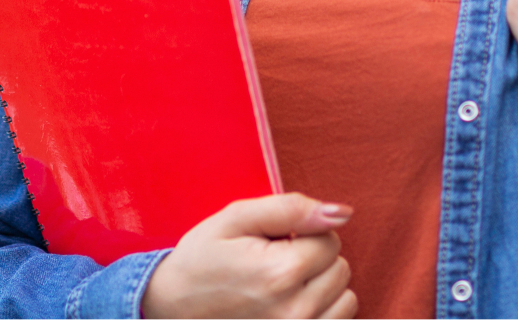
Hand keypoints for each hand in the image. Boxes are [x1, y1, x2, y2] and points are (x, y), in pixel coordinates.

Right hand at [142, 193, 356, 318]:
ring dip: (322, 287)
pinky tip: (292, 304)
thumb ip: (291, 209)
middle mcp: (295, 311)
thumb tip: (342, 212)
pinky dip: (323, 311)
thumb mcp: (236, 219)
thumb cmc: (201, 260)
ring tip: (282, 286)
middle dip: (313, 259)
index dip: (303, 232)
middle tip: (272, 263)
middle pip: (340, 268)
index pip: (330, 238)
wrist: (171, 307)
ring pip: (345, 298)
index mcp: (280, 272)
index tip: (273, 242)